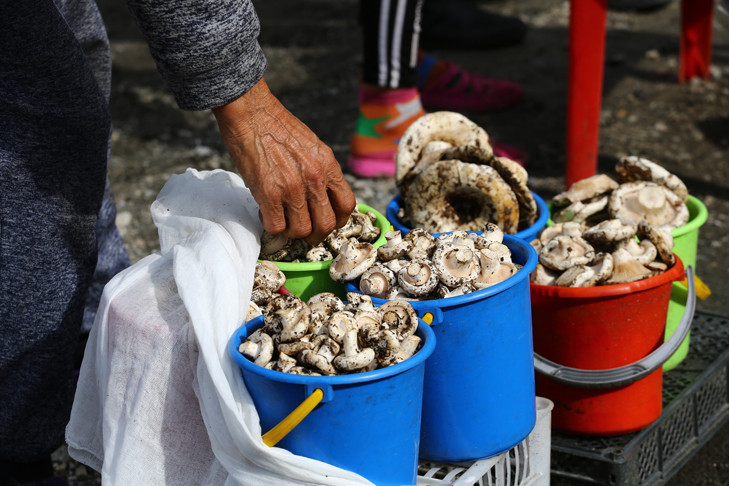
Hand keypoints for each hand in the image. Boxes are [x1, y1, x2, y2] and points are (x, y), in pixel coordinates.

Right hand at [212, 78, 355, 244]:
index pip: (348, 205)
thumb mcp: (312, 147)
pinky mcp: (268, 194)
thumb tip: (322, 196)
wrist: (251, 112)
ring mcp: (292, 188)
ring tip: (282, 218)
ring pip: (302, 230)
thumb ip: (321, 172)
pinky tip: (266, 212)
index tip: (326, 219)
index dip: (338, 219)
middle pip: (326, 224)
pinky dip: (271, 226)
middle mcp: (314, 179)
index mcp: (328, 165)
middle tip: (303, 227)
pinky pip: (276, 226)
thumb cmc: (278, 126)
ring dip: (292, 230)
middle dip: (316, 232)